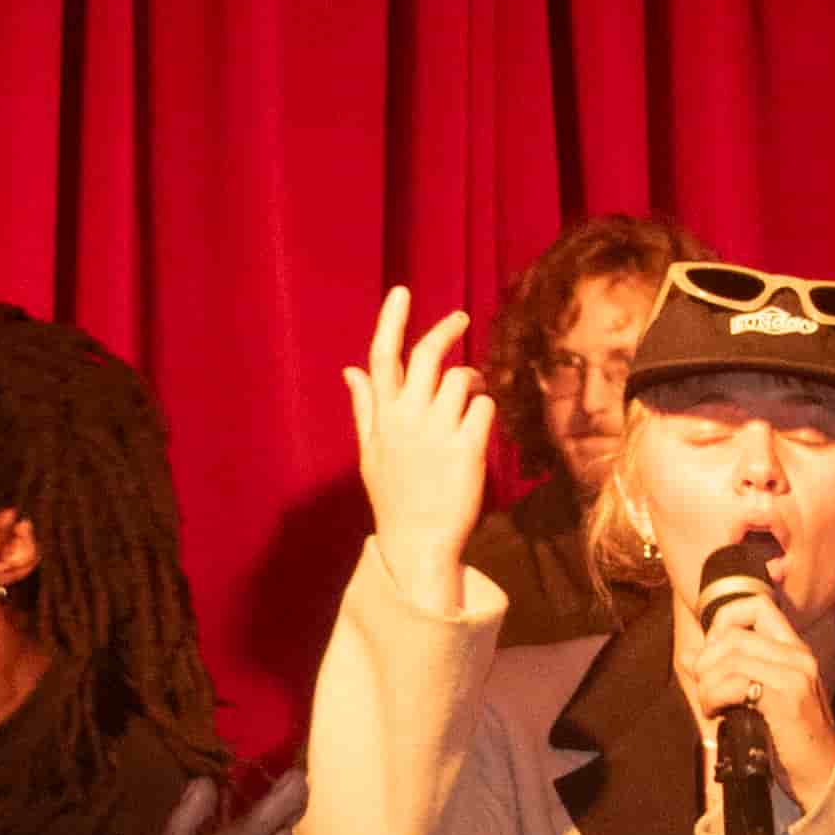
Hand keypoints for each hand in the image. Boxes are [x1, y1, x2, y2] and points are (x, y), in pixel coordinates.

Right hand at [343, 289, 495, 614]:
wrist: (419, 542)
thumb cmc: (395, 497)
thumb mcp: (370, 452)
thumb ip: (364, 407)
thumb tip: (350, 371)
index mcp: (382, 418)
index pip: (383, 358)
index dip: (392, 321)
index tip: (402, 291)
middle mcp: (407, 419)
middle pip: (429, 356)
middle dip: (447, 330)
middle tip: (461, 319)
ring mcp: (437, 433)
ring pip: (461, 378)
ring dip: (472, 380)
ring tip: (471, 395)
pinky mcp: (467, 448)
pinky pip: (483, 406)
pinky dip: (484, 408)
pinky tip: (478, 426)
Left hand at [677, 589, 834, 803]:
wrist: (821, 772)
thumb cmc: (788, 738)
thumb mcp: (757, 698)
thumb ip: (723, 673)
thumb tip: (688, 655)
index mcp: (793, 649)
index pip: (756, 605)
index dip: (724, 620)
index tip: (713, 654)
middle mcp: (797, 655)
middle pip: (733, 635)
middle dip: (706, 662)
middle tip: (707, 689)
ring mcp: (794, 674)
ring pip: (728, 659)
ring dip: (707, 685)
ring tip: (711, 707)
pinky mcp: (786, 697)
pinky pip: (734, 683)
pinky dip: (714, 698)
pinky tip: (717, 714)